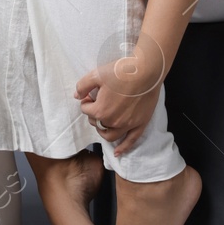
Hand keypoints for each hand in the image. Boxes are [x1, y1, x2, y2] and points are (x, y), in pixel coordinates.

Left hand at [74, 43, 167, 157]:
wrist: (146, 71)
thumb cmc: (121, 71)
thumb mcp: (96, 74)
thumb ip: (82, 86)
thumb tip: (76, 96)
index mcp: (100, 110)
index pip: (86, 110)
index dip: (86, 101)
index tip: (91, 94)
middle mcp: (112, 121)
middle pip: (97, 122)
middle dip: (94, 114)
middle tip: (98, 102)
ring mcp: (127, 125)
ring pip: (110, 135)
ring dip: (103, 131)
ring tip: (102, 123)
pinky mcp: (140, 124)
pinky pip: (130, 141)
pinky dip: (123, 148)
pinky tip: (117, 153)